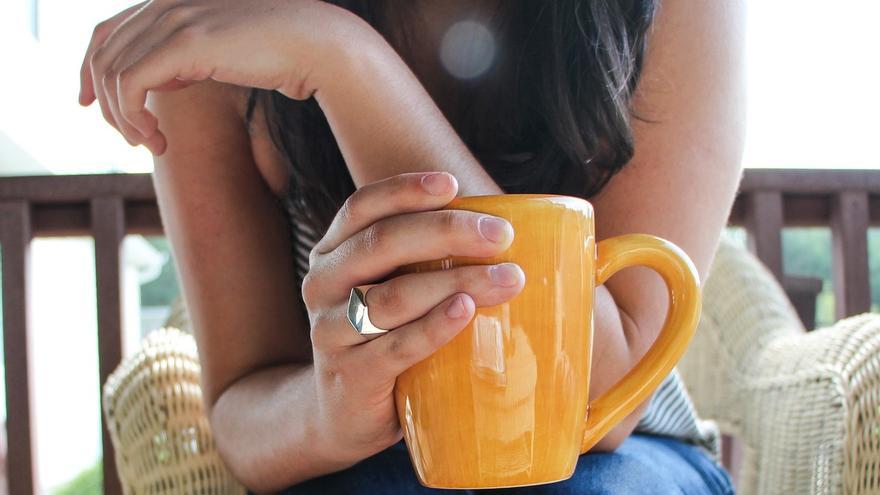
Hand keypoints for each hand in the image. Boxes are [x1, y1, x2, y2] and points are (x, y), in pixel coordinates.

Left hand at [78, 0, 367, 154]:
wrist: (319, 45)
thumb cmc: (283, 54)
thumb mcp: (225, 51)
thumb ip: (191, 56)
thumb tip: (168, 80)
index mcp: (172, 0)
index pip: (106, 31)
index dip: (89, 69)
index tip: (90, 104)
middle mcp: (166, 2)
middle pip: (102, 55)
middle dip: (106, 105)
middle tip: (133, 139)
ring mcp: (173, 18)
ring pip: (112, 74)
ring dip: (122, 119)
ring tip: (150, 145)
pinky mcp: (184, 43)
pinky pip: (130, 85)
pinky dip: (133, 119)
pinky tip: (157, 141)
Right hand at [304, 172, 524, 461]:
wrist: (344, 414)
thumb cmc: (385, 336)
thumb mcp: (389, 288)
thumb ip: (427, 258)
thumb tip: (514, 232)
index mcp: (334, 252)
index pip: (363, 207)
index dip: (406, 190)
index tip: (453, 184)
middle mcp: (324, 285)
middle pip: (381, 243)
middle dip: (446, 231)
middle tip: (502, 235)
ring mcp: (332, 332)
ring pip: (394, 296)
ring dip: (456, 281)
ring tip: (508, 279)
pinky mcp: (352, 375)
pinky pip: (396, 346)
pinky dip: (434, 326)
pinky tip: (466, 311)